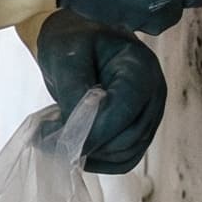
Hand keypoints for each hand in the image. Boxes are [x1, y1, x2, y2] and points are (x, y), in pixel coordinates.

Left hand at [32, 12, 164, 174]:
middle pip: (128, 137)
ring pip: (125, 154)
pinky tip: (73, 146)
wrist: (79, 41)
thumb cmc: (72, 41)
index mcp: (140, 67)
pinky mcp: (139, 131)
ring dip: (90, 154)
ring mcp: (150, 115)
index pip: (124, 109)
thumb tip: (76, 129)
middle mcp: (154, 93)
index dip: (94, 129)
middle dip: (88, 143)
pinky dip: (97, 160)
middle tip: (47, 138)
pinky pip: (123, 159)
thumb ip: (73, 90)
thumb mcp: (65, 56)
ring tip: (56, 138)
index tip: (57, 136)